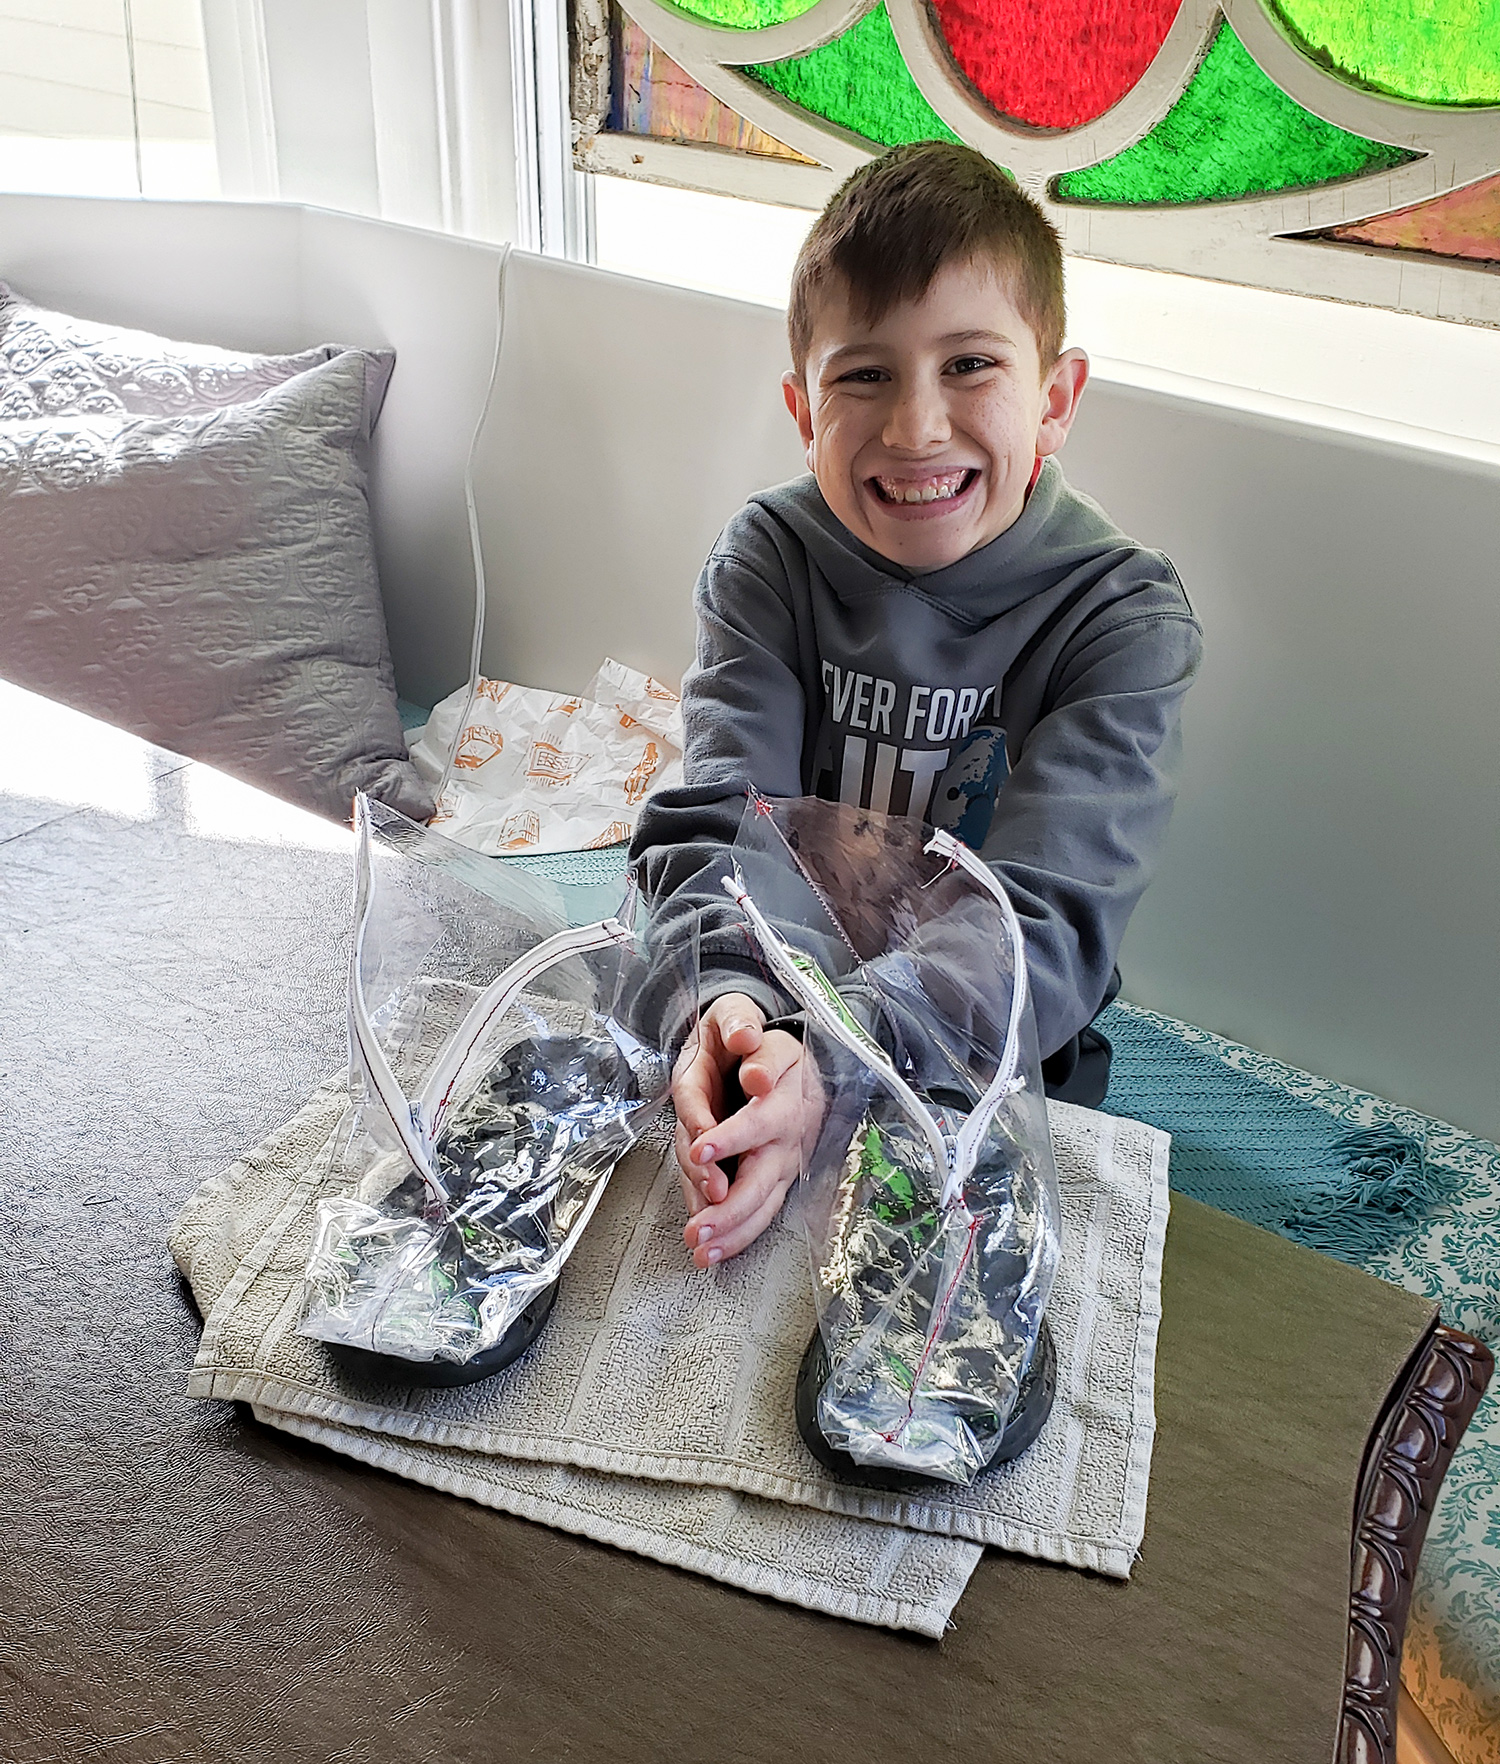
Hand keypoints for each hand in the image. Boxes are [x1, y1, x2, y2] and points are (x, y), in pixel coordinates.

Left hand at [671, 992, 818, 1267]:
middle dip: (731, 1204)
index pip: (758, 1116)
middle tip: (701, 1224)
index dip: (731, 1135)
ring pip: (762, 1202)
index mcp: (782, 1090)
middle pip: (762, 1174)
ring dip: (732, 1229)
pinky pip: (760, 1212)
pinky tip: (713, 1253)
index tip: (703, 1147)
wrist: (795, 1059)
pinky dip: (737, 1236)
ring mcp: (783, 1159)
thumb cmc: (760, 1041)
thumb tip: (746, 1042)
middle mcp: (786, 1132)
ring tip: (701, 1247)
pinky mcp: (777, 1177)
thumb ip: (742, 1024)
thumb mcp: (745, 1016)